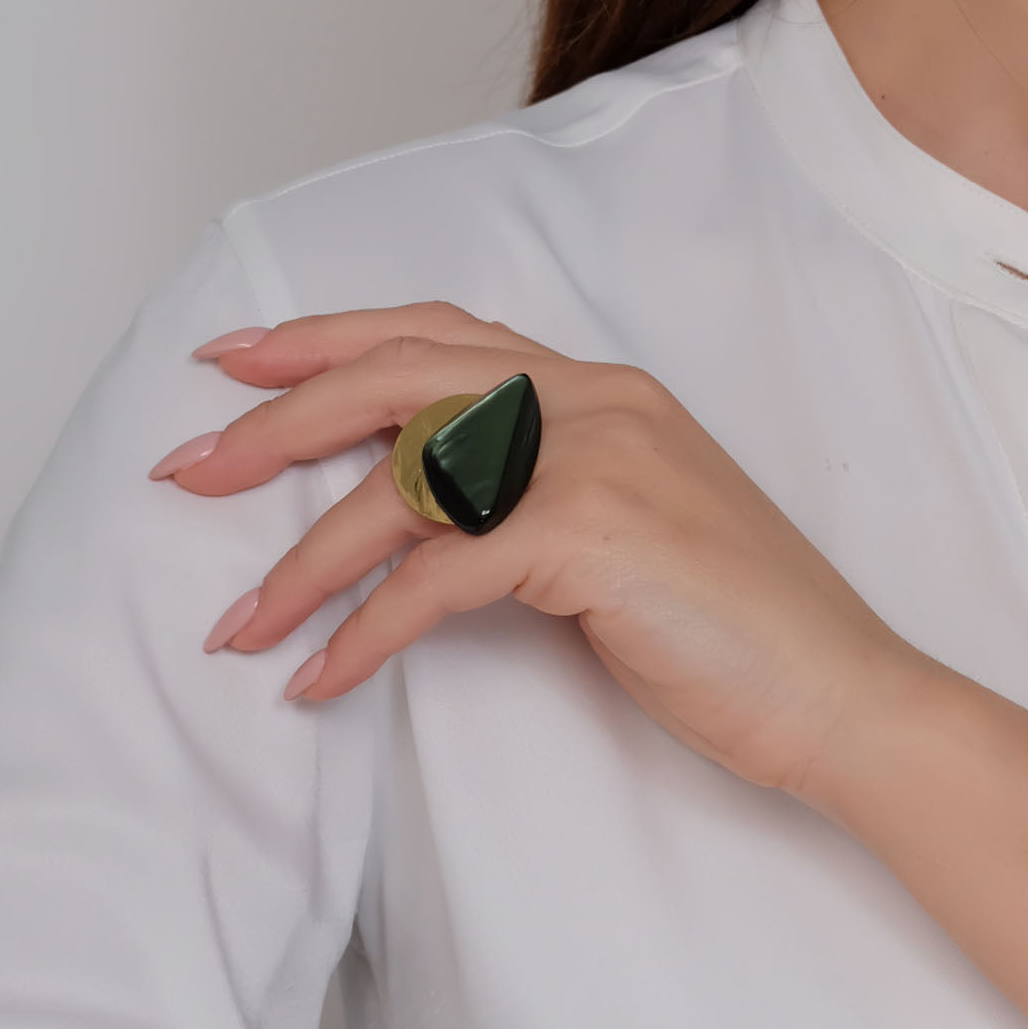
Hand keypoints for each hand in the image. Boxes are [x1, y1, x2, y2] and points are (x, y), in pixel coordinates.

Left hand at [149, 301, 919, 793]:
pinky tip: (319, 678)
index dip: (324, 341)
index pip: (433, 336)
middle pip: (397, 382)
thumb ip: (527, 493)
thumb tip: (409, 515)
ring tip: (236, 621)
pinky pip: (440, 577)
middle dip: (277, 423)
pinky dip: (365, 631)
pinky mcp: (595, 535)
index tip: (233, 363)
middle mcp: (591, 401)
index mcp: (595, 388)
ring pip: (405, 485)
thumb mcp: (618, 528)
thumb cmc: (725, 621)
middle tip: (189, 468)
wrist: (837, 692)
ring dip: (303, 561)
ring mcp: (596, 459)